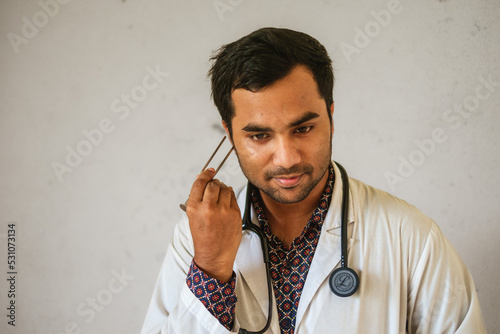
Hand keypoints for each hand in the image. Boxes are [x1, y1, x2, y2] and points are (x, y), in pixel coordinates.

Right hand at [186, 168, 241, 282]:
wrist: (214, 256)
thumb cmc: (203, 237)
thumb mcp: (193, 217)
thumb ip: (197, 198)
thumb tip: (203, 179)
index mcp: (194, 208)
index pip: (200, 182)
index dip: (205, 174)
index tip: (209, 171)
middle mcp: (208, 208)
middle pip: (214, 184)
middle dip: (215, 183)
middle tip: (214, 187)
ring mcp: (223, 211)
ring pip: (226, 189)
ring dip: (223, 189)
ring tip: (220, 198)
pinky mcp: (235, 214)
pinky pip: (233, 197)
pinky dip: (230, 197)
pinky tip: (226, 204)